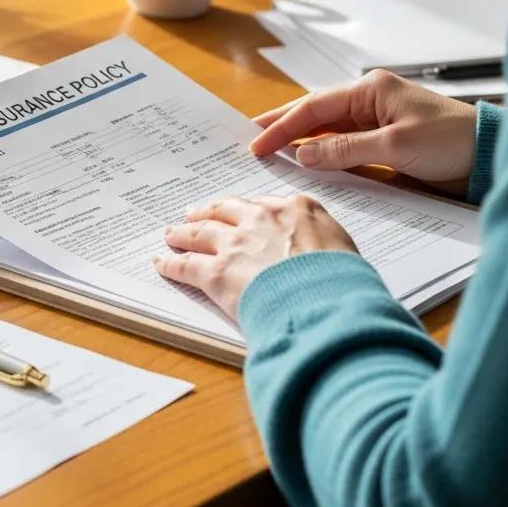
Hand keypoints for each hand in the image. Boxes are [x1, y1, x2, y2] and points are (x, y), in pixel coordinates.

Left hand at [152, 195, 357, 319]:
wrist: (327, 302)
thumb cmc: (345, 283)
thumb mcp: (345, 250)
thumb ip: (325, 243)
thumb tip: (322, 255)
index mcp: (296, 209)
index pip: (264, 205)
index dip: (247, 210)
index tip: (240, 211)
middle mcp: (261, 219)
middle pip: (226, 210)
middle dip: (209, 212)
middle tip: (196, 214)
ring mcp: (236, 244)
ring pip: (200, 233)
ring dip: (183, 233)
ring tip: (172, 234)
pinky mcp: (217, 272)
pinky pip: (186, 265)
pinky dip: (171, 264)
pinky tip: (162, 263)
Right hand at [250, 70, 477, 189]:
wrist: (492, 157)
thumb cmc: (453, 141)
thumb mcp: (395, 146)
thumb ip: (345, 149)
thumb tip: (304, 155)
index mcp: (369, 89)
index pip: (313, 106)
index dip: (281, 125)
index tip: (257, 143)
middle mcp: (368, 100)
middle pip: (314, 113)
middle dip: (282, 125)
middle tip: (250, 138)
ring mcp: (375, 121)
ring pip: (326, 130)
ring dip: (300, 141)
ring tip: (269, 150)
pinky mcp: (383, 142)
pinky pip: (343, 145)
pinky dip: (322, 154)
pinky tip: (306, 163)